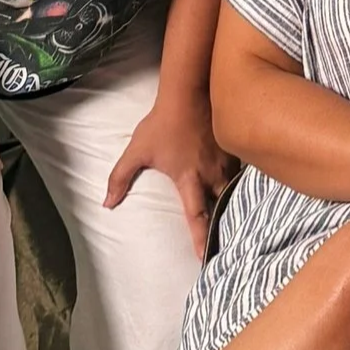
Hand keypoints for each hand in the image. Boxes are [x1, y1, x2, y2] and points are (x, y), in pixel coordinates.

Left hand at [107, 92, 235, 259]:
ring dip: (234, 202)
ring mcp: (227, 160)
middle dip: (225, 223)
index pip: (196, 215)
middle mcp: (211, 174)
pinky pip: (241, 171)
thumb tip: (106, 204)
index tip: (205, 258)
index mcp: (188, 179)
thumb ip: (119, 178)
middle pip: (222, 205)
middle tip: (227, 243)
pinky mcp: (235, 148)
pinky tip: (244, 187)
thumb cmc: (162, 123)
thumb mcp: (136, 150)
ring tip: (239, 217)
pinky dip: (240, 182)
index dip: (201, 238)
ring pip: (234, 188)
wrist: (190, 92)